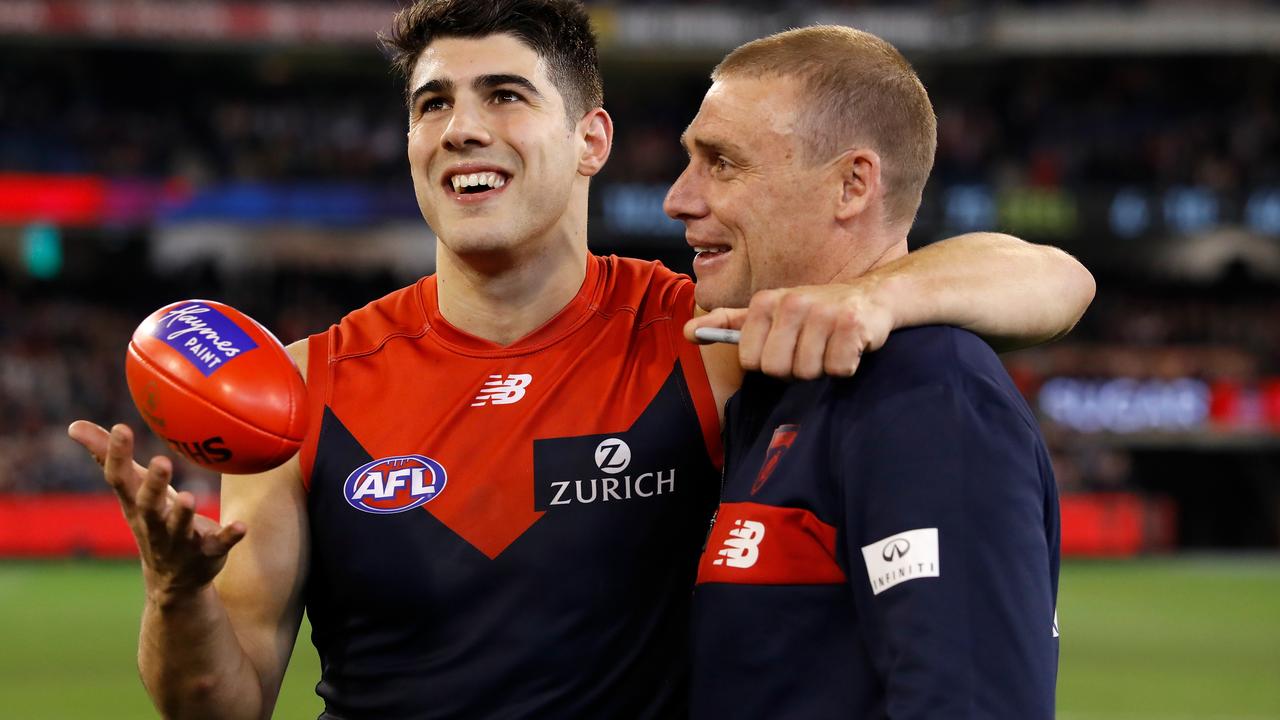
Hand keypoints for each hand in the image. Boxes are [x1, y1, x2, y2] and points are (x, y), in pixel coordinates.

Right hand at [67, 421, 245, 603]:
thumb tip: (73, 425)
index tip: (122, 428)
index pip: (120, 480)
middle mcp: (154, 525)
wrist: (172, 582)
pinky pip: (219, 545)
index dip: (117, 456)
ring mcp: (180, 542)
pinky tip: (242, 526)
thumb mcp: (130, 491)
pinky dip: (229, 536)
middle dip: (153, 485)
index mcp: (135, 506)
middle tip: (161, 462)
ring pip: (179, 528)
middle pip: (149, 505)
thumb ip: (106, 456)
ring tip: (188, 497)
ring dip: (183, 514)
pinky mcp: (207, 554)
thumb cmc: (150, 519)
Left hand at [685, 282, 894, 379]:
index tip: (786, 348)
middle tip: (811, 349)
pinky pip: (838, 369)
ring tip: (830, 346)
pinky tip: (849, 348)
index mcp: (766, 302)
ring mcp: (822, 312)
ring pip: (808, 372)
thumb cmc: (816, 313)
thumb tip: (687, 332)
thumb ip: (729, 324)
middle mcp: (792, 302)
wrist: (872, 297)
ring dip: (822, 368)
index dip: (769, 364)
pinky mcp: (851, 324)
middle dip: (795, 369)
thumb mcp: (770, 313)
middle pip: (777, 369)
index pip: (751, 361)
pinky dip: (846, 366)